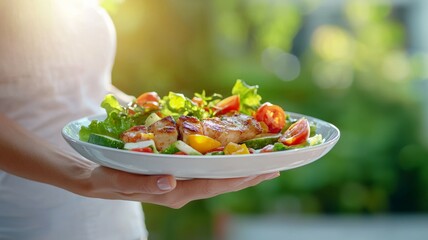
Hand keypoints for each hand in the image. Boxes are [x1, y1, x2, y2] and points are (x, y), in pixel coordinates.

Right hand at [72, 165, 279, 208]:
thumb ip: (144, 184)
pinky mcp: (176, 175)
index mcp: (173, 192)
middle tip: (275, 165)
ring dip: (238, 170)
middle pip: (222, 182)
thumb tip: (171, 181)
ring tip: (260, 160)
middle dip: (248, 175)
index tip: (265, 171)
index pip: (214, 185)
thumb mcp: (119, 181)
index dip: (241, 178)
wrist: (93, 179)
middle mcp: (182, 189)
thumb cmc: (106, 178)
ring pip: (216, 177)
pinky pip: (204, 170)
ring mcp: (180, 183)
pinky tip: (229, 155)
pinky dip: (221, 163)